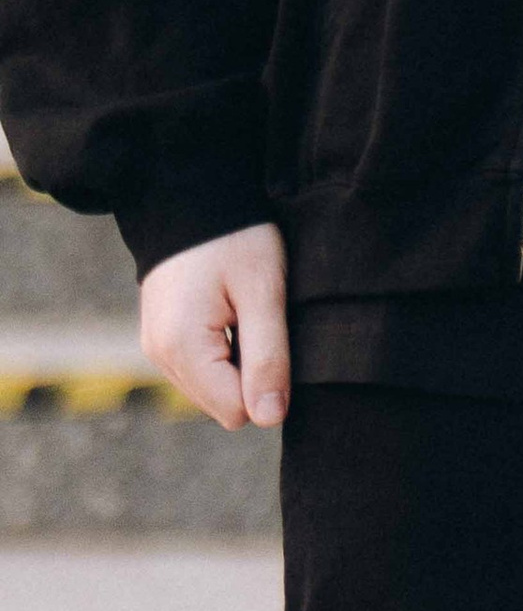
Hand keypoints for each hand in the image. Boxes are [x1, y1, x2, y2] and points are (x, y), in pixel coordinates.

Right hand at [140, 221, 291, 430]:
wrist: (192, 191)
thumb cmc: (236, 236)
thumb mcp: (263, 291)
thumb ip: (267, 357)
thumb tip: (270, 418)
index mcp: (182, 349)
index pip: (237, 413)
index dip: (269, 383)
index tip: (278, 336)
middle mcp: (160, 356)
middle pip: (223, 404)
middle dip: (252, 375)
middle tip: (264, 319)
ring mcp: (157, 347)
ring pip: (213, 388)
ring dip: (239, 361)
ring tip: (247, 311)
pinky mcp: (162, 336)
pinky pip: (202, 367)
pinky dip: (224, 350)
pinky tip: (232, 311)